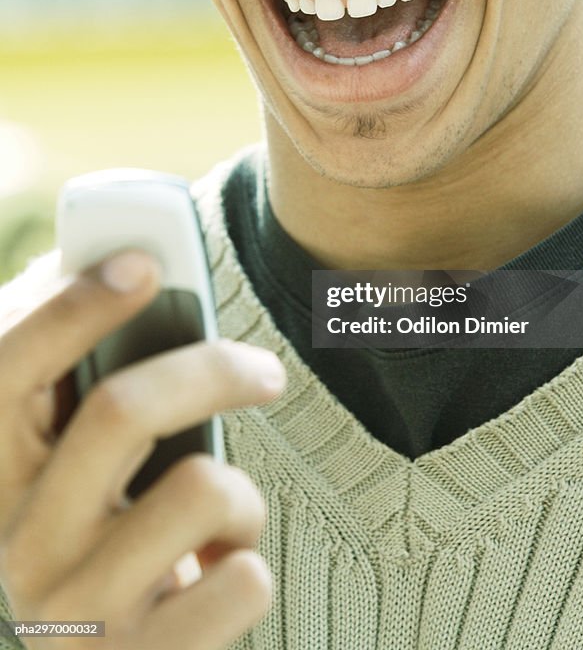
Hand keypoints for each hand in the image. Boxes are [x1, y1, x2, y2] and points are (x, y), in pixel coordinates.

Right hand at [0, 251, 285, 649]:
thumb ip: (77, 370)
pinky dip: (249, 562)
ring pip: (201, 488)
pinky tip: (213, 579)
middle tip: (265, 369)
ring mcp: (77, 614)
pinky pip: (244, 580)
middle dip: (210, 368)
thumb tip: (120, 262)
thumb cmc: (105, 533)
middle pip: (121, 409)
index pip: (8, 368)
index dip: (71, 306)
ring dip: (239, 493)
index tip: (142, 262)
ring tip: (219, 518)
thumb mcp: (76, 459)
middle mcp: (20, 544)